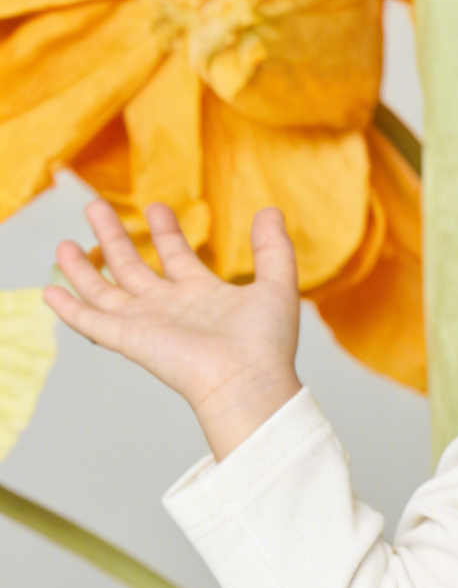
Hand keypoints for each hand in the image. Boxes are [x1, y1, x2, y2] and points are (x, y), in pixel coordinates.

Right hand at [44, 198, 301, 416]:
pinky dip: (70, 308)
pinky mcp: (128, 339)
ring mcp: (147, 324)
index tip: (157, 208)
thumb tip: (270, 211)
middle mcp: (171, 308)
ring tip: (64, 243)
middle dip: (115, 238)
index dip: (165, 233)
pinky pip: (90, 321)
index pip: (176, 257)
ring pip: (106, 291)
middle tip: (96, 207)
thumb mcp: (277, 286)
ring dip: (84, 268)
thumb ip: (274, 249)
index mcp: (203, 296)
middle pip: (133, 268)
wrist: (246, 380)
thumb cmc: (265, 343)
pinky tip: (51, 292)